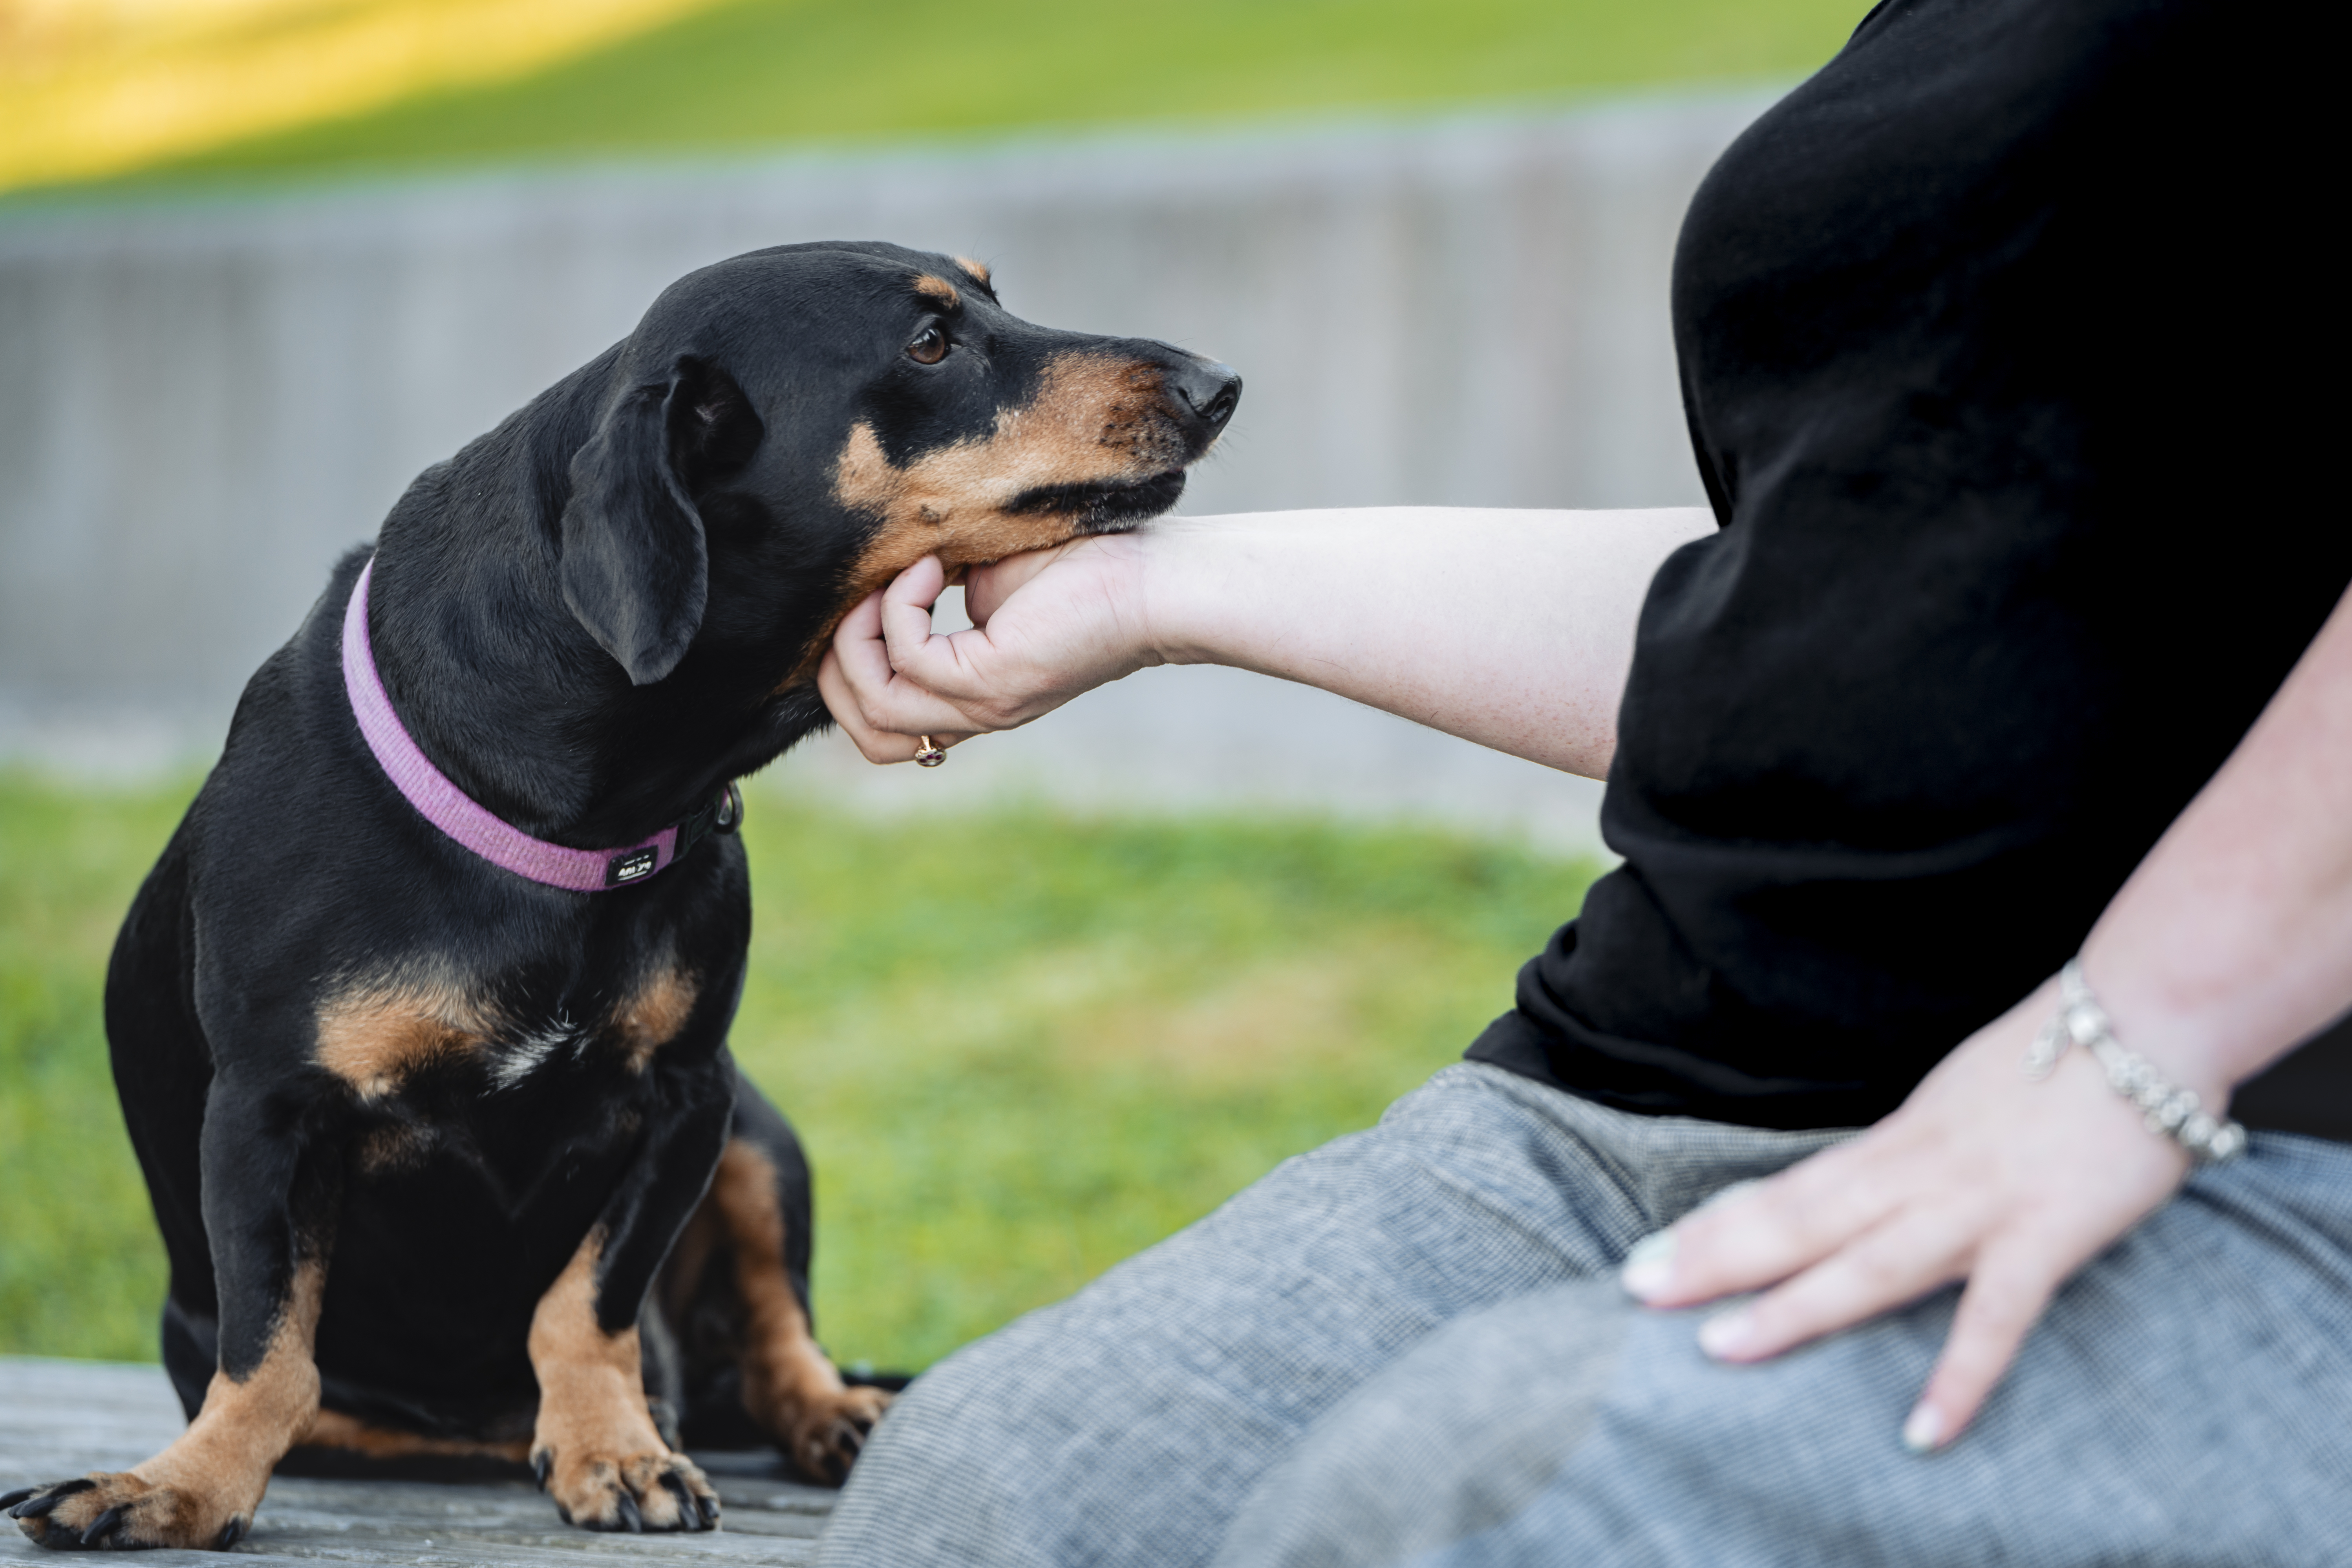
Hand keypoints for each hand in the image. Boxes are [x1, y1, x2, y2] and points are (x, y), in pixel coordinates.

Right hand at [817, 534, 1157, 764]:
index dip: (850, 667)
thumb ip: (931, 594)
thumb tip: (876, 570)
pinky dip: (901, 607)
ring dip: (858, 640)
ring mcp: (983, 704)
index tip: (868, 594)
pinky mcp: (996, 682)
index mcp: (969, 695)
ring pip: (878, 709)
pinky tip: (931, 568)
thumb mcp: (984, 580)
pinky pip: (912, 660)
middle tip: (861, 599)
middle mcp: (972, 712)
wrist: (1153, 581)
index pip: (882, 723)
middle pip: (869, 733)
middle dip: (838, 664)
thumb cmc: (1082, 567)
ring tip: (885, 584)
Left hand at [1619, 978, 2201, 1449]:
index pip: (1790, 1189)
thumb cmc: (2057, 1058)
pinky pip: (1995, 1316)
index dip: (1718, 1222)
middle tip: (1637, 1289)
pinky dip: (1959, 1374)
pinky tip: (1923, 1430)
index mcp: (1899, 1139)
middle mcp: (1921, 1172)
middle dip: (1716, 1258)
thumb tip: (1859, 1188)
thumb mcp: (1958, 1102)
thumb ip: (1908, 1152)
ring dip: (1793, 1308)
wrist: (2145, 1017)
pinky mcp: (2047, 1234)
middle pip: (1801, 1221)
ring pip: (1866, 1264)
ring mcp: (1979, 1205)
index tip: (1651, 1250)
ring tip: (1720, 1346)